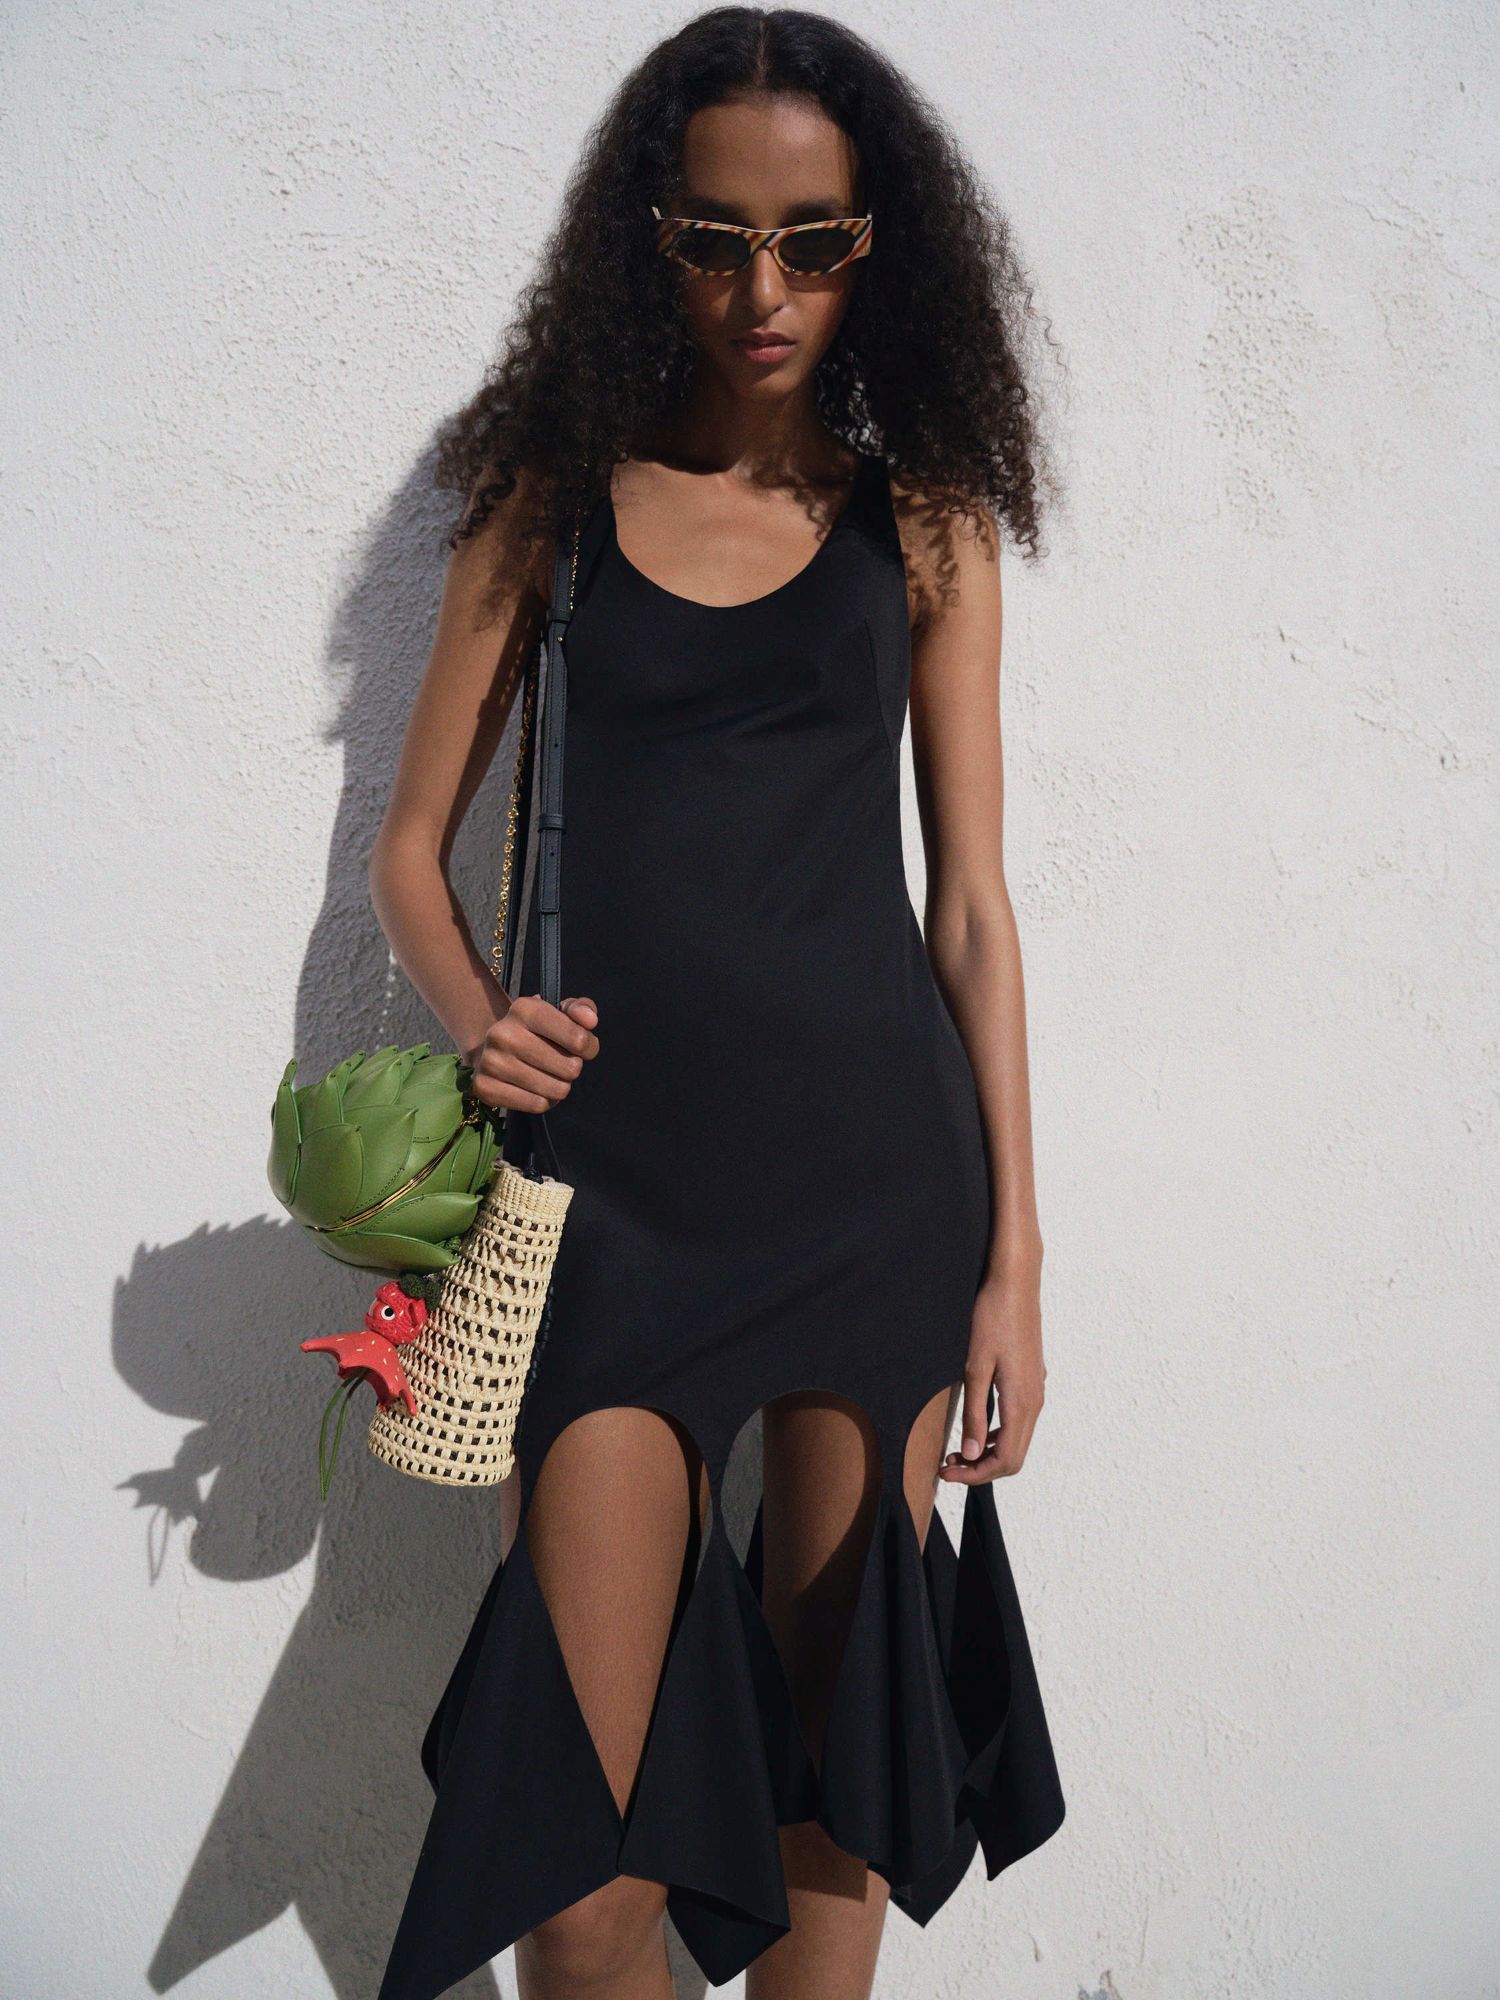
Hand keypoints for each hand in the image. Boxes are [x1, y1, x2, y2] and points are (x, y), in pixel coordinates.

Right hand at [466, 994, 599, 1114]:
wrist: (489, 1050)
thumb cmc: (535, 1032)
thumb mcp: (558, 1013)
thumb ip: (581, 1009)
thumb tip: (590, 1020)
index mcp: (524, 1009)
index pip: (578, 1038)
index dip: (589, 1047)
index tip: (583, 1047)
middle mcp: (503, 1034)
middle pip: (570, 1068)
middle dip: (572, 1068)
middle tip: (560, 1062)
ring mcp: (491, 1062)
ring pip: (556, 1090)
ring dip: (559, 1086)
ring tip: (548, 1076)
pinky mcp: (484, 1088)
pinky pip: (537, 1105)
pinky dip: (543, 1101)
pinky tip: (535, 1089)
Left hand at [940, 1261, 1046, 1483]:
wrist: (1015, 1282)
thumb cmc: (992, 1319)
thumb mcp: (974, 1367)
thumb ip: (975, 1414)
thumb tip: (973, 1453)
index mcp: (1022, 1403)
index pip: (1006, 1462)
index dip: (975, 1475)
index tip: (946, 1472)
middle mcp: (1035, 1402)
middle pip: (1014, 1457)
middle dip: (981, 1468)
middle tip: (947, 1464)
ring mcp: (1036, 1390)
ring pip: (1017, 1439)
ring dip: (989, 1451)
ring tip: (957, 1448)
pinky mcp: (1032, 1379)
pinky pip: (1019, 1420)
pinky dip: (998, 1433)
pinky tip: (975, 1422)